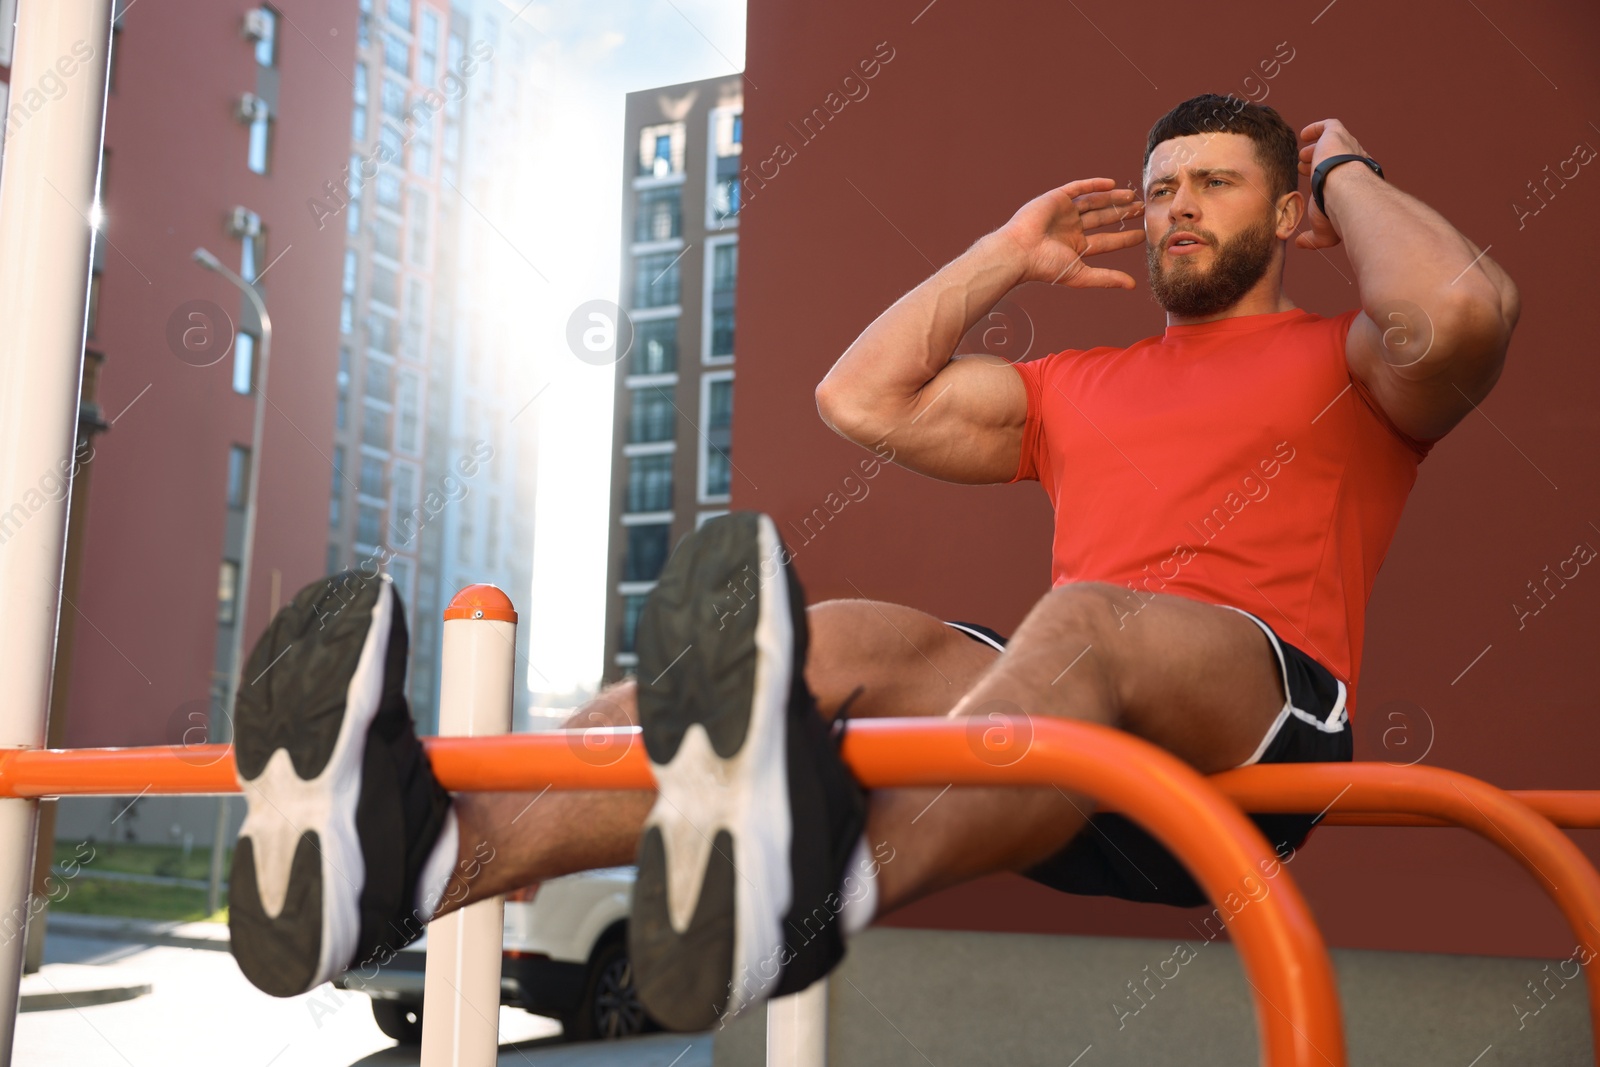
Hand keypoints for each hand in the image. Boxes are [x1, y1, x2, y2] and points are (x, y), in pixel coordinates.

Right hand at [995, 177, 1145, 288]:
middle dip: (1122, 214)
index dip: (1124, 238)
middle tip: (1142, 209)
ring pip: (1094, 202)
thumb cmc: (1045, 267)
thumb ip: (1107, 278)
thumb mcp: (1081, 274)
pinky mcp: (1056, 199)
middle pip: (1103, 219)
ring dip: (1112, 198)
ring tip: (1132, 195)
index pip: (1106, 241)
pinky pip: (1078, 188)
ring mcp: (1064, 213)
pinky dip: (1094, 185)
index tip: (1142, 235)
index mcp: (1076, 247)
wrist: (1019, 251)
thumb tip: (1132, 286)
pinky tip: (1111, 184)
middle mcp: (1071, 229)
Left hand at [1295, 118, 1369, 250]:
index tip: (1311, 180)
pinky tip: (1304, 135)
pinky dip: (1317, 129)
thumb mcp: (1325, 232)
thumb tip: (1300, 243)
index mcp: (1356, 184)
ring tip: (1302, 157)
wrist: (1345, 191)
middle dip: (1320, 162)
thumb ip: (1313, 238)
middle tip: (1303, 167)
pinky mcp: (1336, 135)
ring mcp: (1347, 148)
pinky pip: (1329, 126)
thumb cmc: (1338, 213)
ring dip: (1316, 150)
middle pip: (1337, 159)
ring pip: (1333, 143)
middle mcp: (1355, 164)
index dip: (1325, 177)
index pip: (1342, 176)